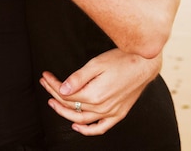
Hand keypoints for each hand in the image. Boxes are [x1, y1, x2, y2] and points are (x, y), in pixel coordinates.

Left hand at [39, 48, 161, 135]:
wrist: (144, 64)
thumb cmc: (121, 60)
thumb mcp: (96, 64)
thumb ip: (78, 78)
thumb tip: (62, 90)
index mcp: (94, 95)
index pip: (66, 94)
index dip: (53, 85)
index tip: (45, 76)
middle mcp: (102, 108)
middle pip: (71, 106)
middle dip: (55, 96)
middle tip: (45, 85)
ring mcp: (111, 113)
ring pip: (82, 119)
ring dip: (65, 112)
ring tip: (53, 102)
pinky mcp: (118, 114)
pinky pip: (100, 128)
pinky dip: (87, 130)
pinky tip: (77, 126)